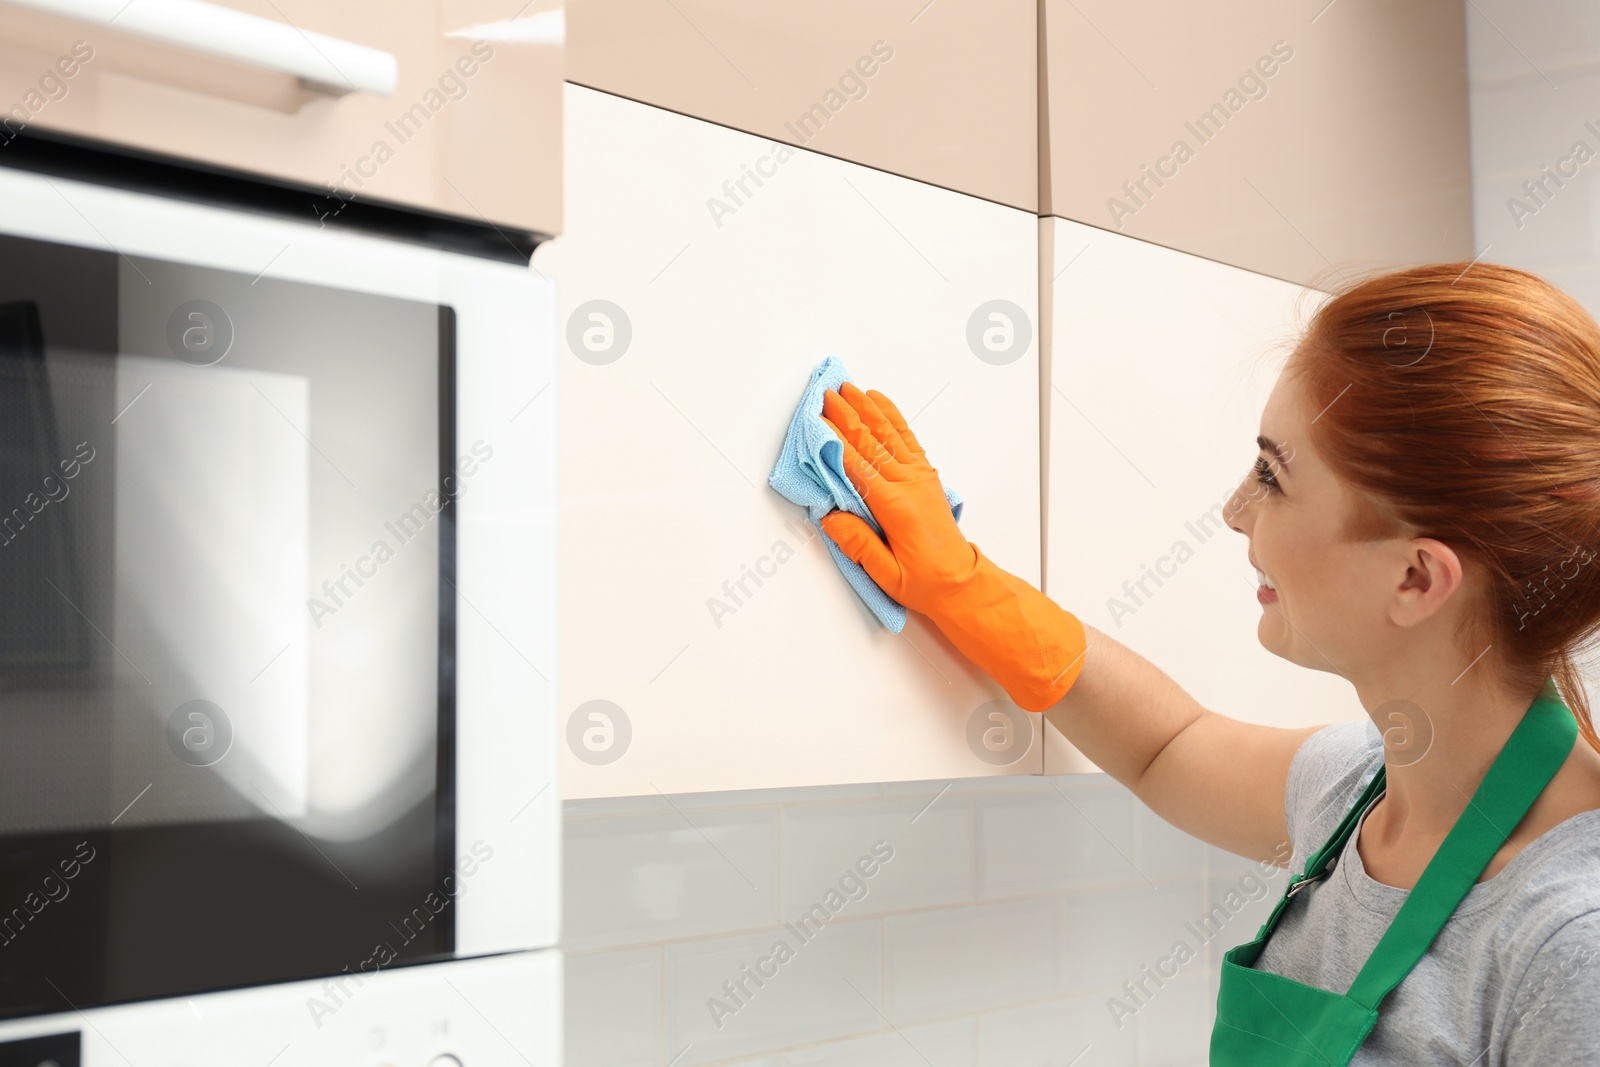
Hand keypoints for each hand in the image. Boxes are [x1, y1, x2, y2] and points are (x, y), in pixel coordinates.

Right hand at [816, 380, 1088, 711]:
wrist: (961, 583)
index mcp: (896, 506)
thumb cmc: (925, 582)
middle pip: (871, 441)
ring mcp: (919, 476)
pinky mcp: (925, 475)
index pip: (857, 465)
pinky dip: (892, 416)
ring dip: (867, 408)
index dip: (834, 440)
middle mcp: (909, 483)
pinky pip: (906, 437)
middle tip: (825, 393)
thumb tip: (830, 517)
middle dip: (846, 414)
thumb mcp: (886, 574)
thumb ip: (858, 544)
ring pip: (889, 432)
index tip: (816, 420)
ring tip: (848, 388)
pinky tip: (879, 402)